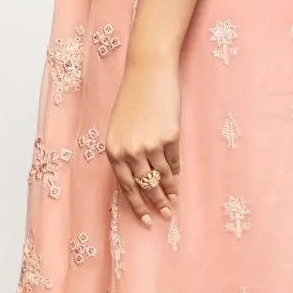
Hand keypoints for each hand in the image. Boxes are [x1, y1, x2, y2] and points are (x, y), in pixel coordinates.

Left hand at [105, 53, 180, 225]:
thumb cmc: (132, 97)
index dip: (137, 205)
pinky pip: (174, 160)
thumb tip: (138, 176)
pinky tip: (178, 180)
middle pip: (145, 185)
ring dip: (169, 190)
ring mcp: (151, 145)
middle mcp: (130, 151)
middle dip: (155, 203)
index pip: (126, 186)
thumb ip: (125, 151)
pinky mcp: (170, 137)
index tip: (145, 220)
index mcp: (114, 150)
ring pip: (162, 176)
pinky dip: (176, 172)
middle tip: (165, 216)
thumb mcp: (120, 127)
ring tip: (174, 202)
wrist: (148, 73)